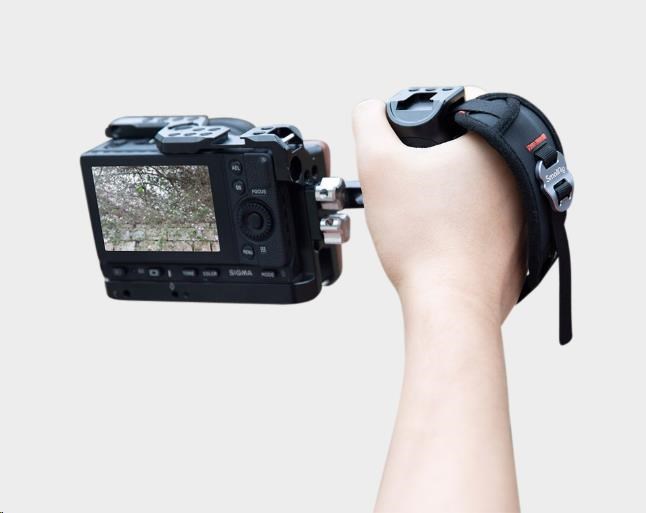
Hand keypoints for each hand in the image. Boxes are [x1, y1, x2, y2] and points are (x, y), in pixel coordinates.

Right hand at [352, 87, 525, 323]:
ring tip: (424, 214)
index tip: (408, 144)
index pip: (459, 104)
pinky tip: (442, 238)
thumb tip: (370, 110)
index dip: (425, 118)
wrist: (450, 302)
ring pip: (479, 185)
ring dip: (453, 192)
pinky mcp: (524, 241)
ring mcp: (526, 209)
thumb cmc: (421, 238)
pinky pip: (488, 219)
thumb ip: (367, 123)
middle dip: (437, 160)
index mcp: (492, 142)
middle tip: (411, 184)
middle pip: (468, 149)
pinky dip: (466, 223)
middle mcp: (520, 171)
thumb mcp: (377, 165)